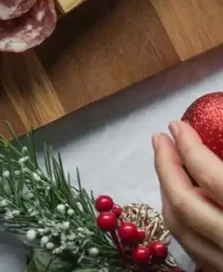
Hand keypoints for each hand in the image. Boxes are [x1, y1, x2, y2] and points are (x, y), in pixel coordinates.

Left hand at [154, 120, 222, 270]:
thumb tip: (214, 125)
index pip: (210, 177)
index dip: (189, 147)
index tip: (176, 126)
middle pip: (185, 205)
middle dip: (166, 167)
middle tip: (160, 139)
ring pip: (182, 231)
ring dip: (167, 193)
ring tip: (165, 163)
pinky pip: (194, 249)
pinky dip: (180, 220)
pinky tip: (179, 199)